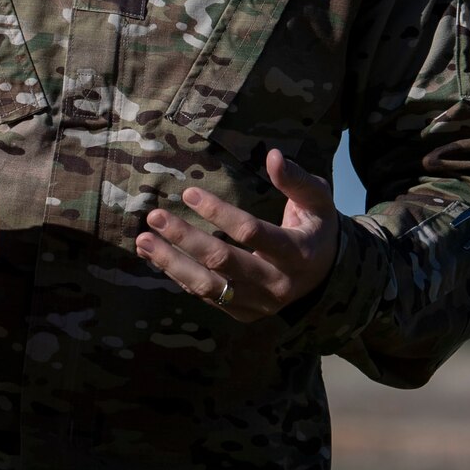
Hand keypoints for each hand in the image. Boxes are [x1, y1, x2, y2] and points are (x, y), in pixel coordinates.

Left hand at [135, 149, 338, 321]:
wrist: (326, 277)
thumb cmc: (317, 229)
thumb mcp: (318, 200)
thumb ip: (296, 180)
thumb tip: (272, 155)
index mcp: (296, 254)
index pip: (251, 233)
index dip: (218, 213)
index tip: (188, 193)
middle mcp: (277, 284)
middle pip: (222, 262)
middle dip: (184, 238)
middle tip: (154, 217)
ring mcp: (259, 304)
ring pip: (208, 287)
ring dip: (171, 263)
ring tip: (143, 240)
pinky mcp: (244, 313)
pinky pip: (206, 297)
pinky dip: (178, 276)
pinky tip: (156, 256)